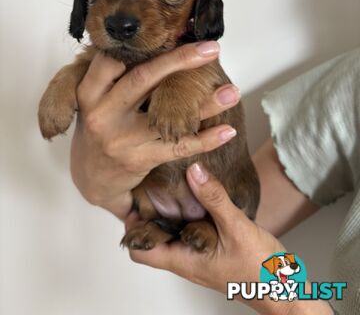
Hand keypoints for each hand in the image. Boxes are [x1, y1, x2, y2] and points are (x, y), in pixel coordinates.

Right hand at [70, 41, 240, 219]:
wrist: (92, 176)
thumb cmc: (101, 127)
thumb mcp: (96, 100)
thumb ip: (116, 75)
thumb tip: (157, 43)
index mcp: (90, 92)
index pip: (113, 59)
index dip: (144, 46)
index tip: (175, 33)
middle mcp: (102, 113)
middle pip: (143, 78)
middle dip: (179, 60)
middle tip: (212, 49)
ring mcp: (120, 138)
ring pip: (167, 115)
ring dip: (204, 104)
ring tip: (232, 92)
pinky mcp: (138, 159)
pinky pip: (177, 148)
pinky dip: (205, 140)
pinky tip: (227, 131)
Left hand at [126, 164, 332, 314]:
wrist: (283, 287)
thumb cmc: (260, 270)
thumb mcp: (236, 228)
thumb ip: (214, 199)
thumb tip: (195, 172)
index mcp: (183, 260)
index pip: (141, 251)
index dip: (132, 229)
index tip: (135, 201)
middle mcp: (186, 260)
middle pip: (153, 240)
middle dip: (149, 214)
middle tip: (150, 186)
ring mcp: (198, 255)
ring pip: (172, 234)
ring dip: (169, 212)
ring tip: (170, 185)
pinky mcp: (210, 249)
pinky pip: (190, 230)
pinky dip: (188, 214)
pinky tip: (197, 195)